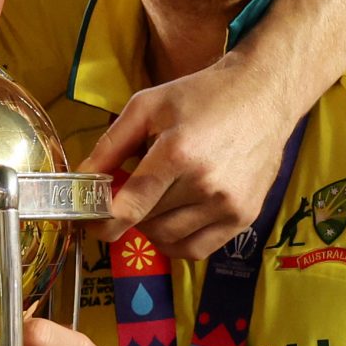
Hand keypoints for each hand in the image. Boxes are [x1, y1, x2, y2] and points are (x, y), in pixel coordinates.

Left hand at [79, 55, 296, 257]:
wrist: (265, 95)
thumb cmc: (202, 95)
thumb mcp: (147, 107)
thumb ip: (110, 146)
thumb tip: (80, 180)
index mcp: (177, 154)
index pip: (128, 208)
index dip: (101, 221)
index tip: (90, 220)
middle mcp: (205, 185)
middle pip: (146, 224)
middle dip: (129, 214)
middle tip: (131, 192)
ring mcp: (228, 205)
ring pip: (168, 239)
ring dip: (151, 226)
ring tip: (158, 197)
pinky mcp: (244, 217)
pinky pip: (196, 250)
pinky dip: (176, 242)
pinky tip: (174, 217)